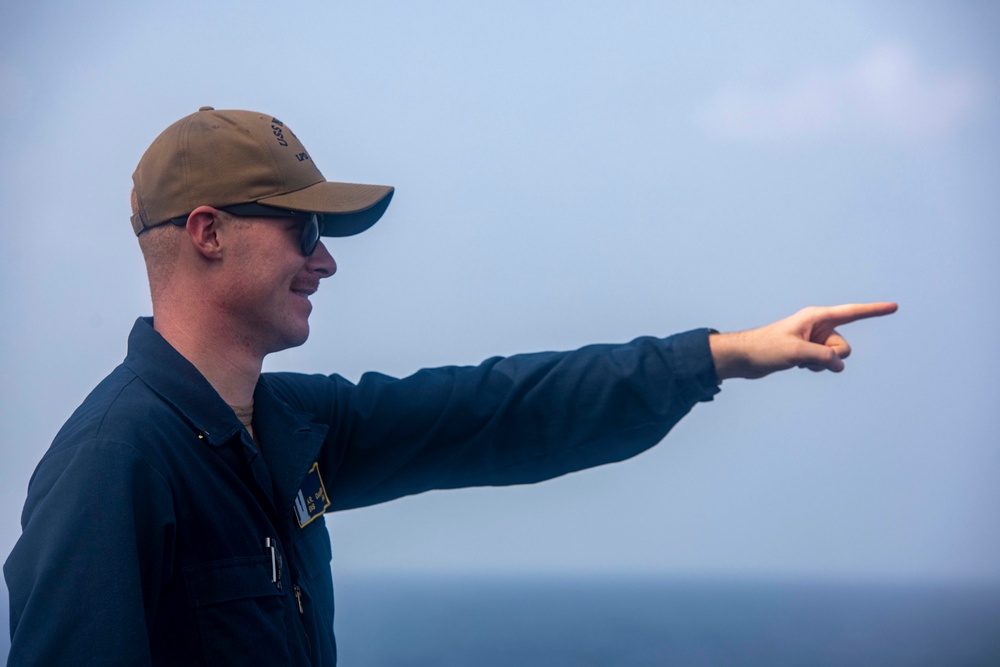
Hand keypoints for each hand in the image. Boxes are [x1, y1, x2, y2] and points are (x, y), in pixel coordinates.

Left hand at [708, 302, 897, 379]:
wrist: (745, 357)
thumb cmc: (766, 348)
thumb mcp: (796, 352)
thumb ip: (822, 357)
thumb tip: (839, 365)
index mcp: (816, 317)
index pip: (852, 312)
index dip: (874, 310)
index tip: (894, 306)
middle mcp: (818, 326)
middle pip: (844, 347)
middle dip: (831, 358)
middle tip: (805, 357)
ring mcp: (814, 339)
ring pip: (836, 358)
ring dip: (821, 365)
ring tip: (798, 361)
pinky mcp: (809, 351)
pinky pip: (825, 363)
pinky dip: (815, 368)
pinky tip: (796, 365)